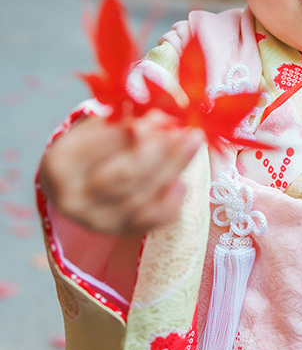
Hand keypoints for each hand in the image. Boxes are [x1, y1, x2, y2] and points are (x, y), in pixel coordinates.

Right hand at [39, 111, 204, 237]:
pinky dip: (170, 203)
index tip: (165, 117)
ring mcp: (95, 220)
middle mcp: (73, 197)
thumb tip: (164, 119)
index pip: (103, 144)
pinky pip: (150, 221)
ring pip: (142, 197)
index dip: (138, 130)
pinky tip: (181, 183)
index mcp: (60, 162)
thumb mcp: (98, 128)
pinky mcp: (117, 232)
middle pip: (125, 174)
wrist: (75, 184)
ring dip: (173, 169)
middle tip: (189, 133)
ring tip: (192, 146)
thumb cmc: (91, 147)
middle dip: (162, 151)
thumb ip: (126, 122)